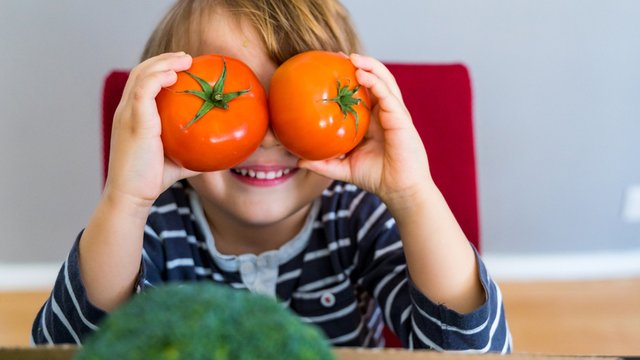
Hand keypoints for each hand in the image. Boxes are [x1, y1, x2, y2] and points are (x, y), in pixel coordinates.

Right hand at [104, 52, 198, 206]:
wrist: (132, 196)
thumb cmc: (152, 179)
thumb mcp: (179, 159)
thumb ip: (195, 150)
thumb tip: (223, 150)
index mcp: (134, 115)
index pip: (143, 81)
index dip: (161, 69)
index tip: (184, 66)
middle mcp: (127, 110)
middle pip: (142, 71)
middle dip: (164, 60)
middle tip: (188, 57)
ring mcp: (128, 114)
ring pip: (142, 75)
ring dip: (164, 63)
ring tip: (185, 60)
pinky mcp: (133, 122)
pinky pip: (143, 90)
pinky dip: (157, 78)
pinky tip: (174, 76)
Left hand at [299, 54, 432, 210]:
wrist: (400, 191)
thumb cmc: (376, 177)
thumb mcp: (343, 169)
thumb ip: (323, 163)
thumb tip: (298, 160)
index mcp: (373, 120)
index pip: (363, 91)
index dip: (350, 77)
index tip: (329, 67)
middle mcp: (385, 113)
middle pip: (375, 79)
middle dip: (360, 64)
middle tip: (338, 55)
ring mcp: (394, 114)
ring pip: (385, 81)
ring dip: (370, 65)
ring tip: (353, 57)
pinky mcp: (401, 119)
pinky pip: (388, 95)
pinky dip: (376, 82)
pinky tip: (362, 75)